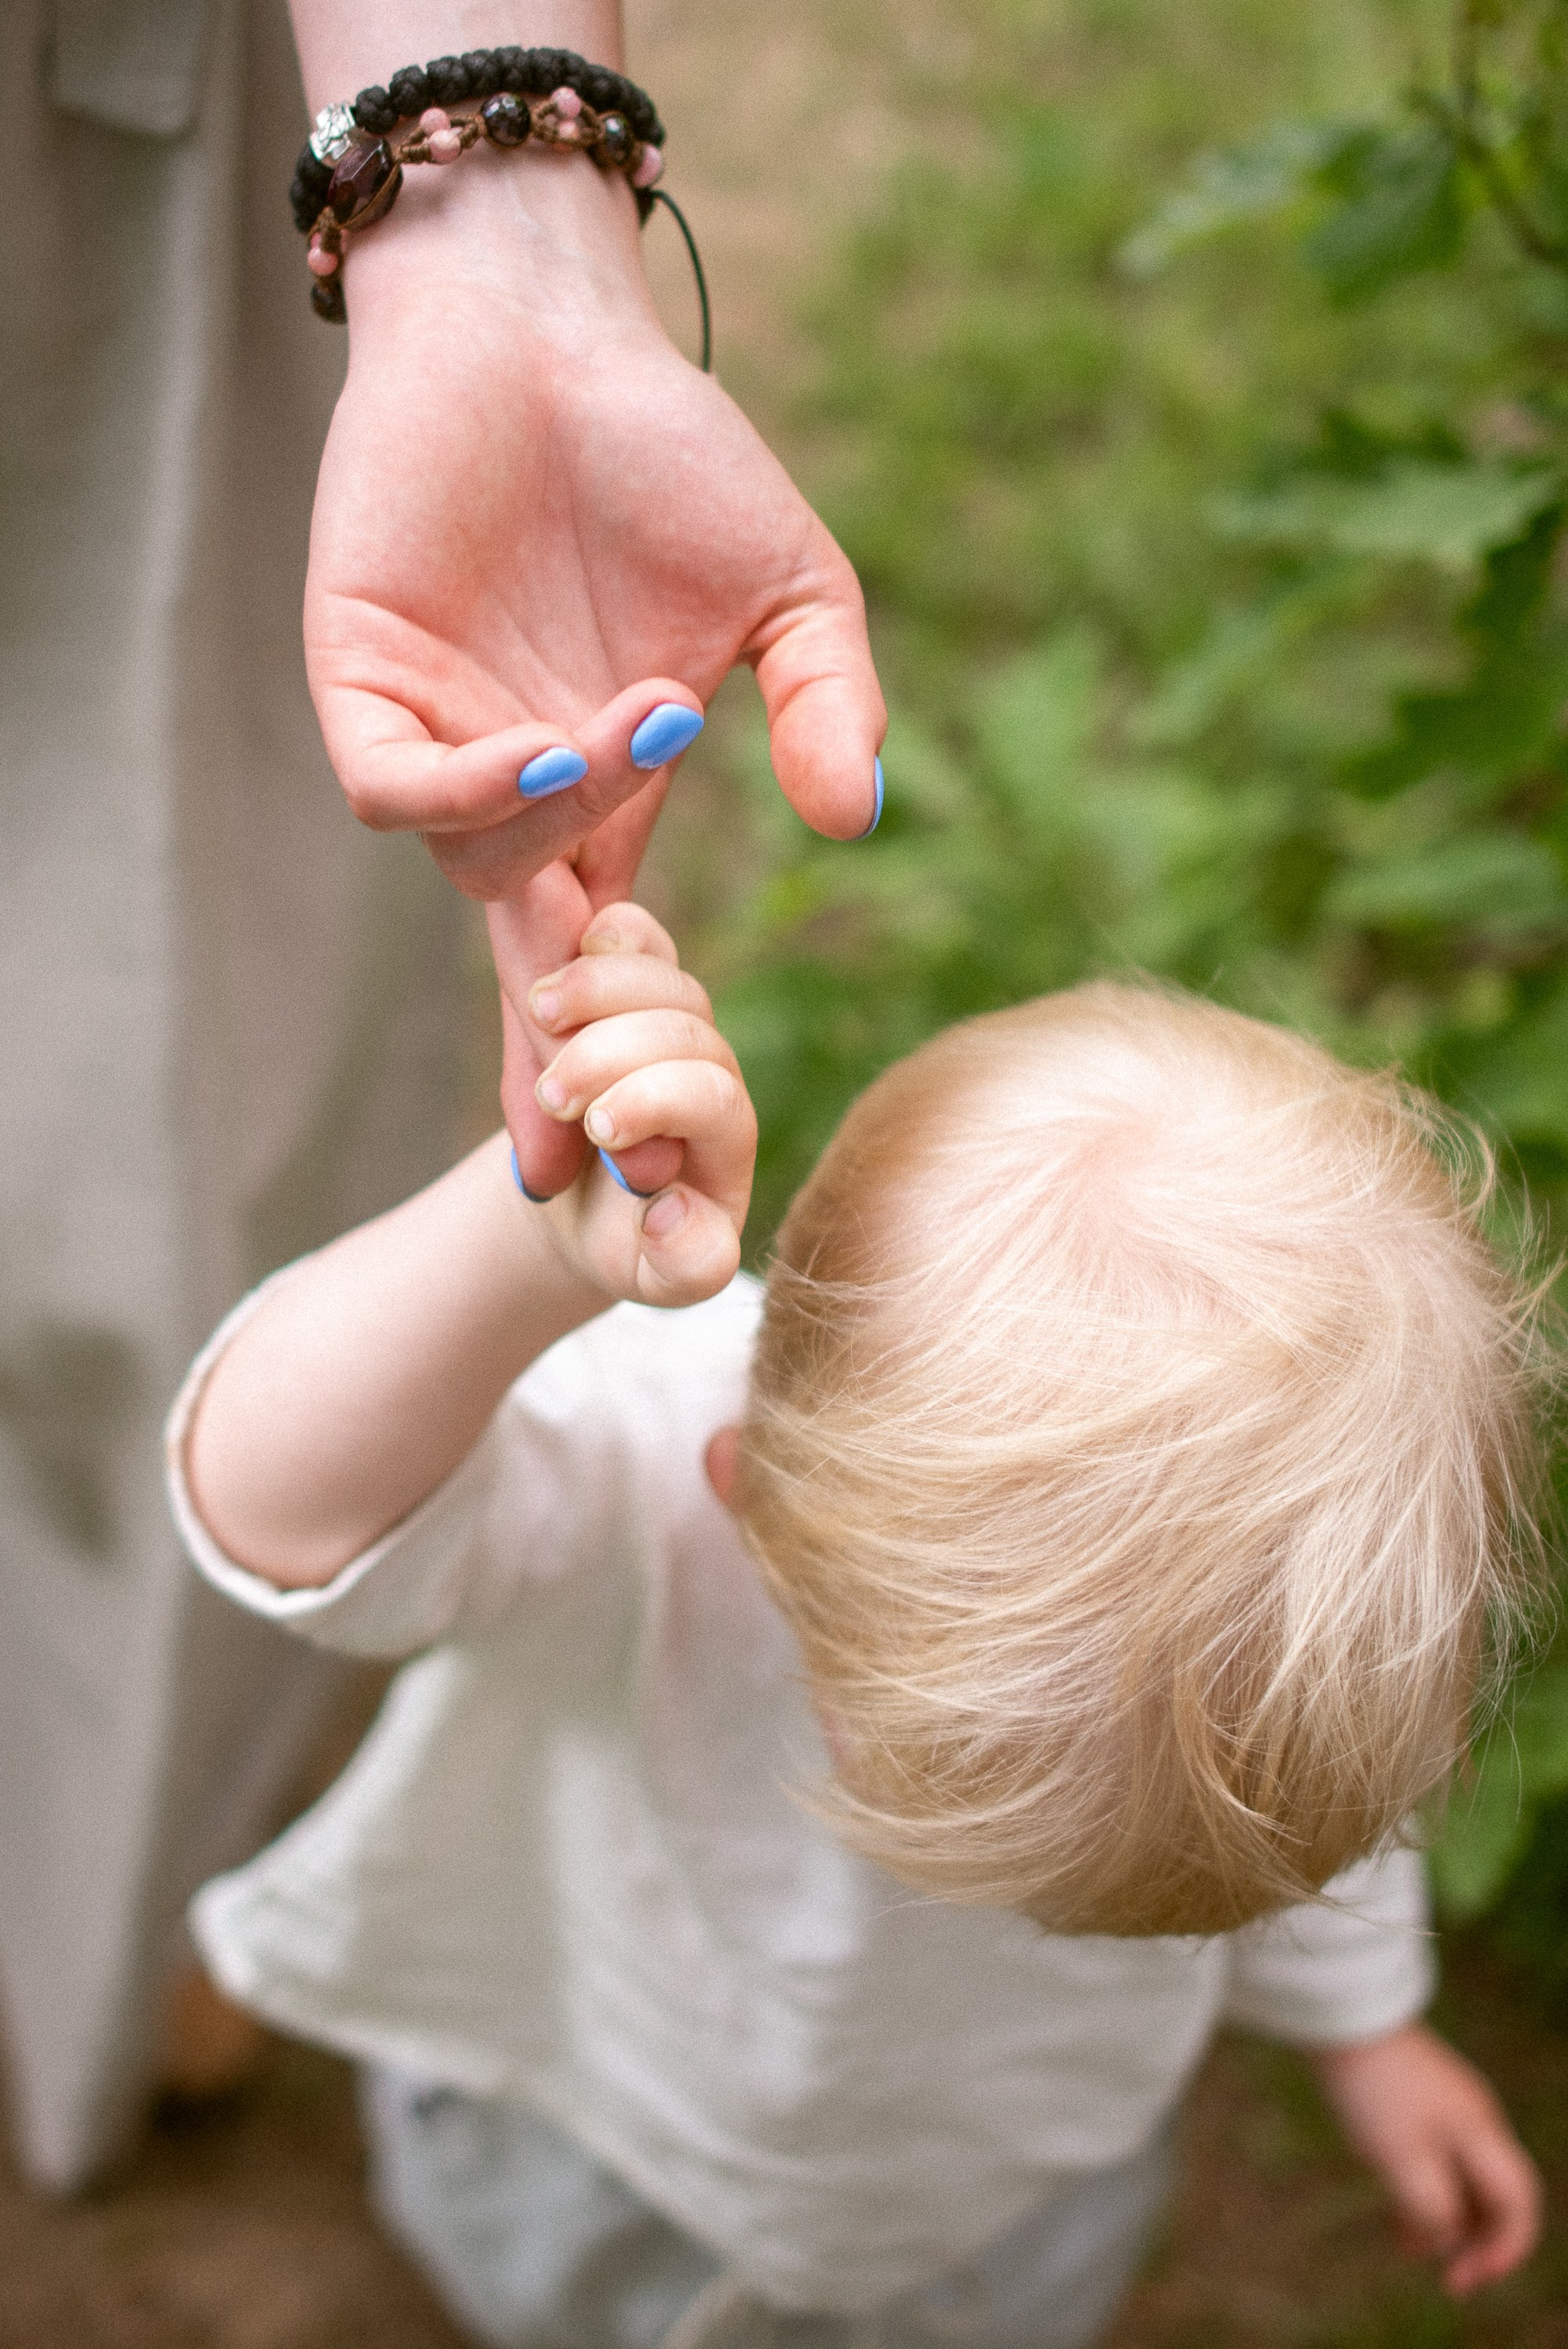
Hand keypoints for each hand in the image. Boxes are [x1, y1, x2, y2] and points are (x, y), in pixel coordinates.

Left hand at [305, 156, 882, 1188]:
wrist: (547, 327)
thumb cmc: (666, 453)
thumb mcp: (794, 592)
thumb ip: (832, 702)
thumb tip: (859, 819)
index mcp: (608, 790)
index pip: (608, 958)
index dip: (619, 1061)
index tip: (643, 1172)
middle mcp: (520, 791)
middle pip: (526, 966)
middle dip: (557, 1060)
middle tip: (598, 1149)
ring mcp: (437, 739)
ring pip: (478, 868)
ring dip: (563, 833)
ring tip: (638, 728)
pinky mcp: (362, 681)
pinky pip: (399, 792)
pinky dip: (477, 791)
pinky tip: (561, 742)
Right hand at [500, 899, 753, 1307]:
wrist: (587, 1205)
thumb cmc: (632, 1245)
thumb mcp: (659, 1278)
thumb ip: (685, 1265)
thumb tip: (676, 1214)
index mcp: (726, 1136)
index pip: (713, 1096)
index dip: (656, 1100)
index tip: (596, 1130)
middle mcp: (711, 1068)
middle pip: (685, 1026)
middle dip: (612, 1051)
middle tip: (551, 1094)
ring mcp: (673, 1020)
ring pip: (658, 973)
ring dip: (596, 986)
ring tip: (539, 1017)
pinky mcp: (632, 986)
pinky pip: (637, 937)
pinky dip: (603, 937)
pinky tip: (562, 964)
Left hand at [1311, 2022, 1541, 2294]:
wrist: (1340, 2016)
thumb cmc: (1373, 2089)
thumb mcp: (1402, 2160)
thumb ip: (1432, 2209)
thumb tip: (1447, 2241)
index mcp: (1482, 2133)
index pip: (1520, 2203)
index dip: (1506, 2251)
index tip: (1466, 2279)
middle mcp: (1476, 2121)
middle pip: (1496, 2196)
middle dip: (1477, 2241)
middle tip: (1447, 2278)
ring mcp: (1447, 2109)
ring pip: (1462, 2181)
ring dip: (1446, 2221)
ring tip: (1412, 2251)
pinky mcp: (1417, 2101)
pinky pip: (1435, 2161)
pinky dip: (1423, 2193)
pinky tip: (1397, 2218)